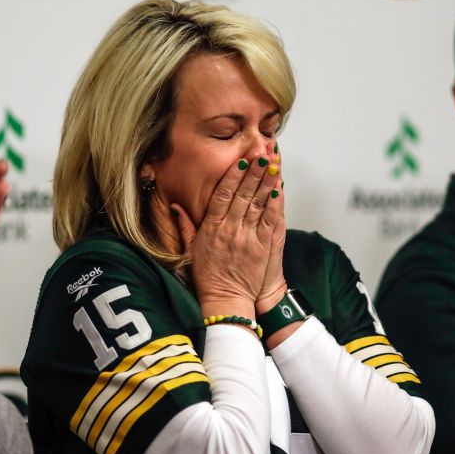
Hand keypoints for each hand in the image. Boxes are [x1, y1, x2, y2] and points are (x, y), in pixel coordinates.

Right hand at [172, 153, 282, 319]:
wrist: (225, 300)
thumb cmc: (208, 277)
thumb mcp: (190, 249)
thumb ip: (184, 226)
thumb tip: (175, 206)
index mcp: (211, 228)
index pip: (222, 195)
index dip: (232, 175)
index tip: (240, 160)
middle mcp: (229, 229)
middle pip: (242, 194)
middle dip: (253, 171)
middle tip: (261, 153)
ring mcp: (246, 237)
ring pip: (257, 203)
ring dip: (266, 181)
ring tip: (273, 163)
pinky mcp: (261, 246)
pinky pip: (269, 220)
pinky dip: (274, 203)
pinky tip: (279, 188)